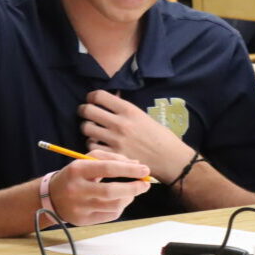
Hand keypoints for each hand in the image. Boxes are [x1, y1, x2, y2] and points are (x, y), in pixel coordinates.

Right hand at [48, 149, 150, 225]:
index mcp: (77, 170)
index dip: (129, 169)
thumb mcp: (87, 161)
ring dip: (129, 198)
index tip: (145, 169)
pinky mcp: (83, 220)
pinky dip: (120, 207)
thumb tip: (136, 164)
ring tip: (132, 191)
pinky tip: (119, 201)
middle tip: (145, 184)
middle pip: (111, 191)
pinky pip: (110, 215)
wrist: (51, 197)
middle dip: (133, 187)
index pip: (107, 168)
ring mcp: (79, 207)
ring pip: (113, 205)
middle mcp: (77, 189)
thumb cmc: (75, 175)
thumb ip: (111, 159)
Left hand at [79, 90, 193, 182]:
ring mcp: (115, 140)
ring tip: (92, 130)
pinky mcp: (114, 155)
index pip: (99, 96)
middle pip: (88, 111)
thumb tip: (110, 99)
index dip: (91, 97)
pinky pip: (91, 146)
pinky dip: (92, 144)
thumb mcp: (143, 116)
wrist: (171, 159)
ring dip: (87, 128)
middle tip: (86, 113)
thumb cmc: (160, 136)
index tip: (92, 100)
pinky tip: (98, 144)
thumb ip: (125, 109)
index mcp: (128, 109)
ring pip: (86, 128)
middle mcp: (120, 123)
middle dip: (84, 110)